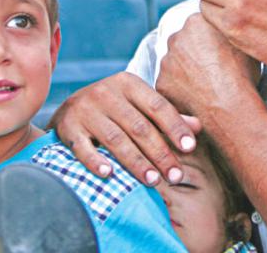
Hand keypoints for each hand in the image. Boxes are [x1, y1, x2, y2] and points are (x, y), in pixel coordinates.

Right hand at [49, 72, 200, 185]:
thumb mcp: (139, 105)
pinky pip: (82, 147)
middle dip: (160, 153)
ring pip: (116, 139)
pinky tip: (109, 175)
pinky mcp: (68, 127)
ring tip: (154, 181)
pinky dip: (95, 161)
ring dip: (136, 162)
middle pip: (139, 127)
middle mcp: (107, 93)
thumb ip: (166, 117)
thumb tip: (197, 128)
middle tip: (175, 176)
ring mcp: (86, 110)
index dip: (175, 127)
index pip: (157, 106)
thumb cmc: (115, 109)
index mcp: (129, 84)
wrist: (69, 107)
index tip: (189, 148)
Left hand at [156, 14, 260, 124]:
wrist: (229, 105)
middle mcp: (176, 38)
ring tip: (205, 87)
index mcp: (195, 23)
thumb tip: (229, 32)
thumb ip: (228, 32)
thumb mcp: (242, 43)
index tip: (216, 52)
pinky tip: (195, 98)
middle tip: (210, 70)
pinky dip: (179, 91)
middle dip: (193, 55)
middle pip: (183, 44)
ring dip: (185, 73)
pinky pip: (169, 85)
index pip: (198, 26)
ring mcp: (166, 62)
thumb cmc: (240, 75)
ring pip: (174, 65)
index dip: (208, 41)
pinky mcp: (161, 84)